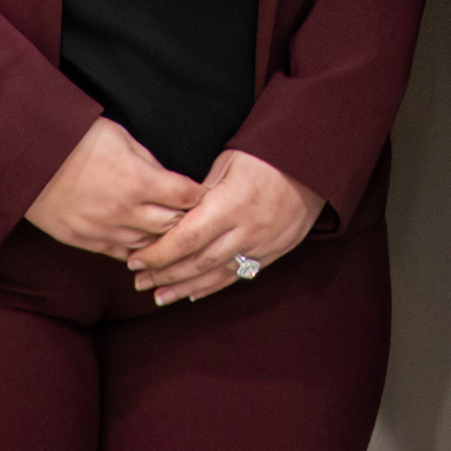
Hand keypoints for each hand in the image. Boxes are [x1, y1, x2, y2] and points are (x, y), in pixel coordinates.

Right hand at [25, 117, 204, 258]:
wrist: (28, 156)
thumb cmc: (75, 139)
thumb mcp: (121, 138)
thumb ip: (149, 162)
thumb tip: (167, 179)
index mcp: (138, 181)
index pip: (186, 196)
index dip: (200, 195)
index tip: (205, 195)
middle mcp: (125, 211)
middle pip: (173, 226)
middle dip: (187, 221)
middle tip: (196, 219)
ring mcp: (104, 230)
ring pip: (149, 246)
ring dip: (162, 240)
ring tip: (172, 236)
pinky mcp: (85, 241)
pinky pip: (120, 254)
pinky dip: (136, 251)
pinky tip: (143, 247)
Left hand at [127, 149, 320, 304]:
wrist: (314, 163)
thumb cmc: (266, 154)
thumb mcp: (228, 162)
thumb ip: (200, 192)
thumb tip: (169, 214)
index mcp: (231, 203)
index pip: (186, 237)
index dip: (158, 253)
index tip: (135, 259)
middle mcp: (246, 229)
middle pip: (198, 261)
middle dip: (164, 274)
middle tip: (139, 282)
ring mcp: (262, 244)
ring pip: (216, 274)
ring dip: (184, 287)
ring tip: (159, 296)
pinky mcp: (273, 252)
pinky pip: (239, 275)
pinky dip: (213, 286)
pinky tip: (193, 293)